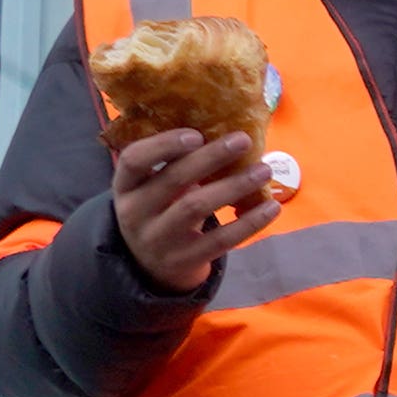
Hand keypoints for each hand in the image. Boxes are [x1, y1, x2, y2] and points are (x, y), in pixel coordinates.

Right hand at [114, 123, 287, 293]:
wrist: (150, 266)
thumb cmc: (159, 210)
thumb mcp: (152, 188)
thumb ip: (175, 164)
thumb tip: (225, 131)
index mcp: (125, 186)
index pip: (133, 159)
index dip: (164, 144)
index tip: (197, 133)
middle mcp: (135, 213)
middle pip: (174, 180)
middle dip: (211, 157)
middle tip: (243, 140)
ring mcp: (159, 240)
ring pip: (197, 208)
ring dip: (234, 186)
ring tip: (263, 170)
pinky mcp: (185, 260)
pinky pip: (221, 241)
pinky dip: (249, 222)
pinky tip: (271, 207)